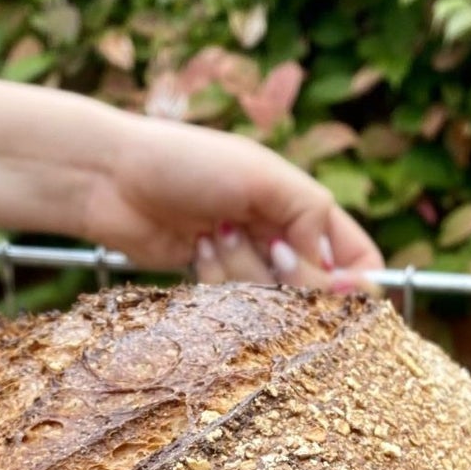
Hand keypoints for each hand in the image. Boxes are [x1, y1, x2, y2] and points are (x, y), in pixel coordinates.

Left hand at [83, 113, 381, 289]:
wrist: (112, 179)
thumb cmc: (188, 162)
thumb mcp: (262, 176)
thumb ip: (312, 216)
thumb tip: (336, 273)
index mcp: (305, 205)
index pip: (358, 259)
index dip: (355, 283)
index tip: (335, 288)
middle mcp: (282, 238)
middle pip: (317, 291)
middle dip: (291, 277)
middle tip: (264, 246)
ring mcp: (247, 264)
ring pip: (272, 302)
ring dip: (242, 271)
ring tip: (212, 233)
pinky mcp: (213, 285)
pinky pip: (235, 306)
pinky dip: (217, 280)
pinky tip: (195, 247)